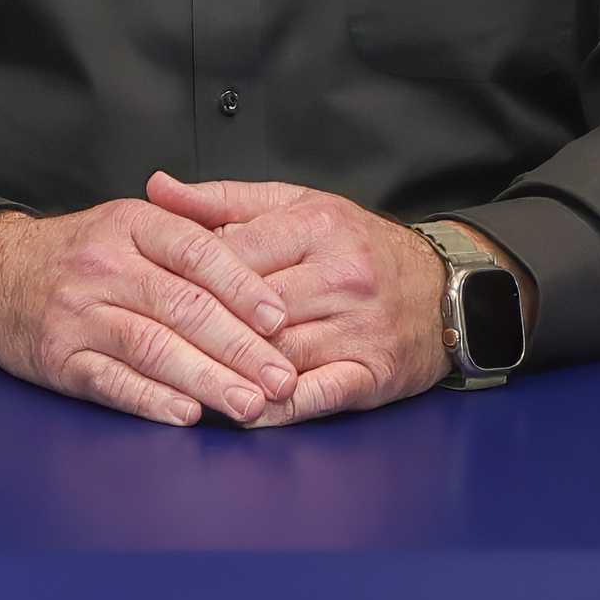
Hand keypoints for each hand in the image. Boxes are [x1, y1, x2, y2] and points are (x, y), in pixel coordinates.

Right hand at [0, 196, 302, 428]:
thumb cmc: (80, 256)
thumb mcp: (128, 225)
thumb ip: (191, 238)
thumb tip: (266, 273)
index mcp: (128, 224)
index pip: (195, 251)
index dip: (242, 287)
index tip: (280, 320)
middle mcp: (101, 264)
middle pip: (181, 306)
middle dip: (238, 347)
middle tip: (280, 379)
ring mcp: (76, 312)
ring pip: (152, 346)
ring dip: (207, 380)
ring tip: (249, 405)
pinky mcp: (57, 356)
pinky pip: (111, 380)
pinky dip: (151, 399)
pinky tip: (187, 413)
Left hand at [147, 174, 451, 421]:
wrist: (447, 290)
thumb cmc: (358, 245)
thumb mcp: (296, 205)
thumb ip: (222, 200)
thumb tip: (156, 187)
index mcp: (317, 227)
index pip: (235, 251)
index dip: (189, 273)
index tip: (153, 286)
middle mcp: (341, 276)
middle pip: (253, 306)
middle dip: (202, 324)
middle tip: (152, 337)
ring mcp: (359, 328)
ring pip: (280, 351)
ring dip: (231, 369)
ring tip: (181, 378)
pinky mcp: (374, 373)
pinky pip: (318, 394)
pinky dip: (277, 407)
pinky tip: (242, 412)